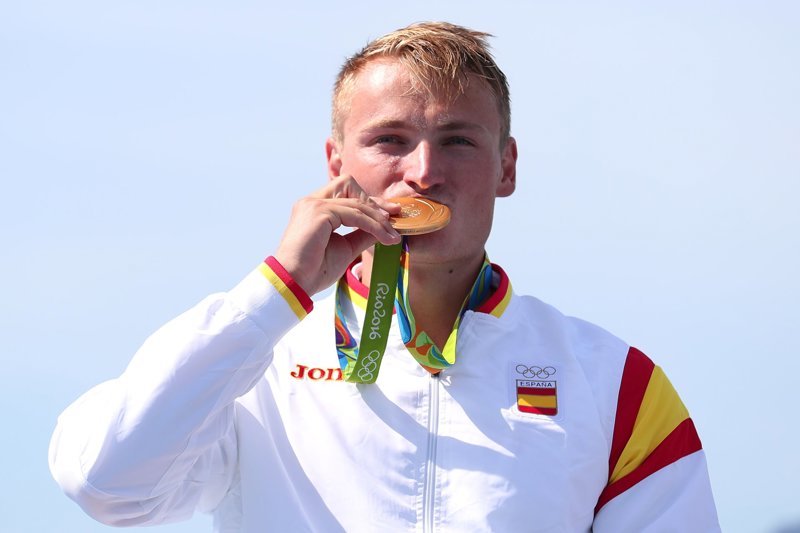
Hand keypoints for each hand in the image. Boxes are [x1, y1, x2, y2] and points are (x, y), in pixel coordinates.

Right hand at [274, 175, 400, 295]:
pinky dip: (372, 225)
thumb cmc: (314, 270)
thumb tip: (384, 228)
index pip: (346, 193)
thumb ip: (362, 235)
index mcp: (315, 208)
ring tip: (392, 235)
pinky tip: (383, 237)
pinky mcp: (319, 211)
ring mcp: (314, 204)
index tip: (390, 215)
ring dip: (377, 218)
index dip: (369, 202)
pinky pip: (354, 214)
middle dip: (373, 200)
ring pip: (356, 202)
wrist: (295, 282)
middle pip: (349, 183)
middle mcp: (312, 201)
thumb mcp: (346, 248)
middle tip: (394, 216)